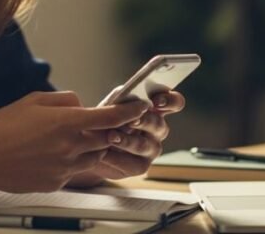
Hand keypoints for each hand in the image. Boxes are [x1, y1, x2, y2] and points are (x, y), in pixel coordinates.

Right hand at [0, 91, 148, 192]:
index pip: (110, 117)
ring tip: (65, 140)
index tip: (140, 108)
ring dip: (89, 148)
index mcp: (66, 122)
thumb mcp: (35, 100)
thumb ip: (65, 100)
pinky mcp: (57, 182)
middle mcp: (70, 146)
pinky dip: (71, 162)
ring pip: (93, 157)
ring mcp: (65, 167)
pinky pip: (75, 171)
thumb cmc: (3, 127)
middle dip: (107, 131)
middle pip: (106, 139)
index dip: (130, 112)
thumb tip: (81, 104)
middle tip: (99, 124)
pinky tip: (48, 155)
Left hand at [68, 91, 185, 185]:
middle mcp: (158, 129)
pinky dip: (116, 157)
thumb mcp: (111, 103)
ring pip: (144, 145)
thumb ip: (122, 98)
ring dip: (127, 141)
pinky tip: (104, 153)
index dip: (169, 101)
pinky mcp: (140, 166)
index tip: (157, 102)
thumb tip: (129, 97)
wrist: (90, 147)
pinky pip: (132, 163)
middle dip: (144, 121)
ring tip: (111, 137)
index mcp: (156, 109)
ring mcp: (152, 149)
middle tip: (131, 121)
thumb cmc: (105, 119)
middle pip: (159, 124)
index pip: (174, 102)